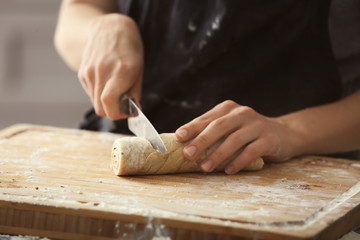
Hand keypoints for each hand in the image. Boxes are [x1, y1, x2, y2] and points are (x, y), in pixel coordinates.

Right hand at [78, 14, 142, 118]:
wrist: (109, 27)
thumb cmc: (129, 47)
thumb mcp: (139, 68)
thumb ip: (135, 92)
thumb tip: (134, 111)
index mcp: (121, 71)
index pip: (109, 104)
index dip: (118, 114)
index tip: (126, 112)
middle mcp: (102, 72)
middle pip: (100, 108)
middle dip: (112, 112)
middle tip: (122, 106)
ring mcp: (89, 72)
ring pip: (94, 102)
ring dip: (106, 103)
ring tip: (116, 91)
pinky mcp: (82, 72)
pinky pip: (90, 93)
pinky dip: (99, 95)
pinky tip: (107, 83)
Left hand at [175, 100, 298, 173]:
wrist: (284, 134)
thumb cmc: (248, 133)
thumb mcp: (231, 127)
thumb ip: (213, 132)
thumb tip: (185, 146)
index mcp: (229, 108)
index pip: (207, 118)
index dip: (192, 127)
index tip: (179, 137)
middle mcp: (242, 113)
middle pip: (219, 126)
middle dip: (202, 141)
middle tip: (188, 154)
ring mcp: (257, 125)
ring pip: (234, 140)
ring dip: (218, 155)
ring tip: (205, 168)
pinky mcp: (269, 139)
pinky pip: (251, 151)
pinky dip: (238, 161)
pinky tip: (229, 171)